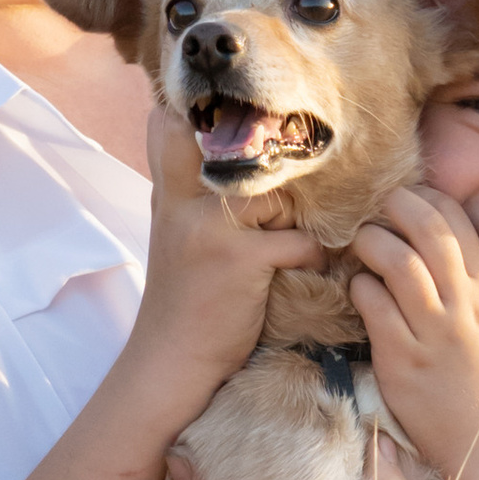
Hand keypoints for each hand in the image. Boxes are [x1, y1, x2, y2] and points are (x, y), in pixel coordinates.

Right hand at [115, 112, 325, 435]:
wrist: (170, 362)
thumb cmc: (184, 301)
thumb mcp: (175, 236)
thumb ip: (191, 195)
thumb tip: (244, 157)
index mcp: (167, 194)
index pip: (172, 124)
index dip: (210, 117)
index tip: (244, 128)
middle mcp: (183, 201)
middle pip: (241, 151)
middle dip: (274, 168)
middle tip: (289, 192)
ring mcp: (210, 227)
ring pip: (279, 196)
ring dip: (294, 222)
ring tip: (288, 247)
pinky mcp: (240, 259)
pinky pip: (298, 241)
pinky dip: (311, 257)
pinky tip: (305, 271)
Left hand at [348, 186, 478, 479]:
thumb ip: (464, 287)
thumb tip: (424, 250)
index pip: (456, 221)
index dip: (425, 197)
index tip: (403, 199)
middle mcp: (465, 305)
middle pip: (427, 229)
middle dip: (396, 206)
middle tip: (374, 209)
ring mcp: (435, 332)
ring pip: (398, 261)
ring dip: (371, 243)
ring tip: (361, 246)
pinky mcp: (404, 361)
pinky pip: (373, 306)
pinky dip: (359, 288)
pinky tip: (357, 291)